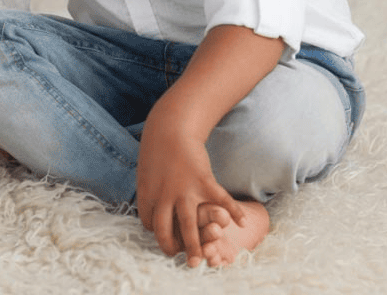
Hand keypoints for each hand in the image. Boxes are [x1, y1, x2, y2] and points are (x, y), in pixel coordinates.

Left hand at [135, 112, 246, 266]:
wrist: (172, 126)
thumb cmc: (158, 149)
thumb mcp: (145, 174)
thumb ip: (150, 194)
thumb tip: (149, 213)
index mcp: (147, 194)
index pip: (150, 224)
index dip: (160, 233)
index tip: (169, 237)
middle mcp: (164, 195)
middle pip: (166, 229)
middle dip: (174, 248)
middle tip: (184, 260)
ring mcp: (184, 189)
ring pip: (190, 224)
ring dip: (197, 244)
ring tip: (204, 260)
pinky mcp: (203, 180)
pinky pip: (219, 201)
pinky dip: (232, 212)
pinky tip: (241, 223)